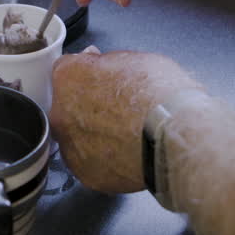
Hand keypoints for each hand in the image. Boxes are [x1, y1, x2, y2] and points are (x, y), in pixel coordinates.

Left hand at [50, 48, 204, 192]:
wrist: (174, 135)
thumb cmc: (159, 95)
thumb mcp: (135, 59)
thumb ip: (106, 63)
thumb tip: (99, 62)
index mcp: (68, 77)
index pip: (67, 70)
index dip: (88, 74)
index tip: (102, 79)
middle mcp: (61, 113)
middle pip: (68, 107)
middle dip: (87, 107)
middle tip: (119, 110)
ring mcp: (71, 147)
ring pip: (77, 139)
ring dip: (94, 136)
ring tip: (126, 136)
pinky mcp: (86, 175)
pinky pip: (91, 164)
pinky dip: (105, 161)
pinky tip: (127, 154)